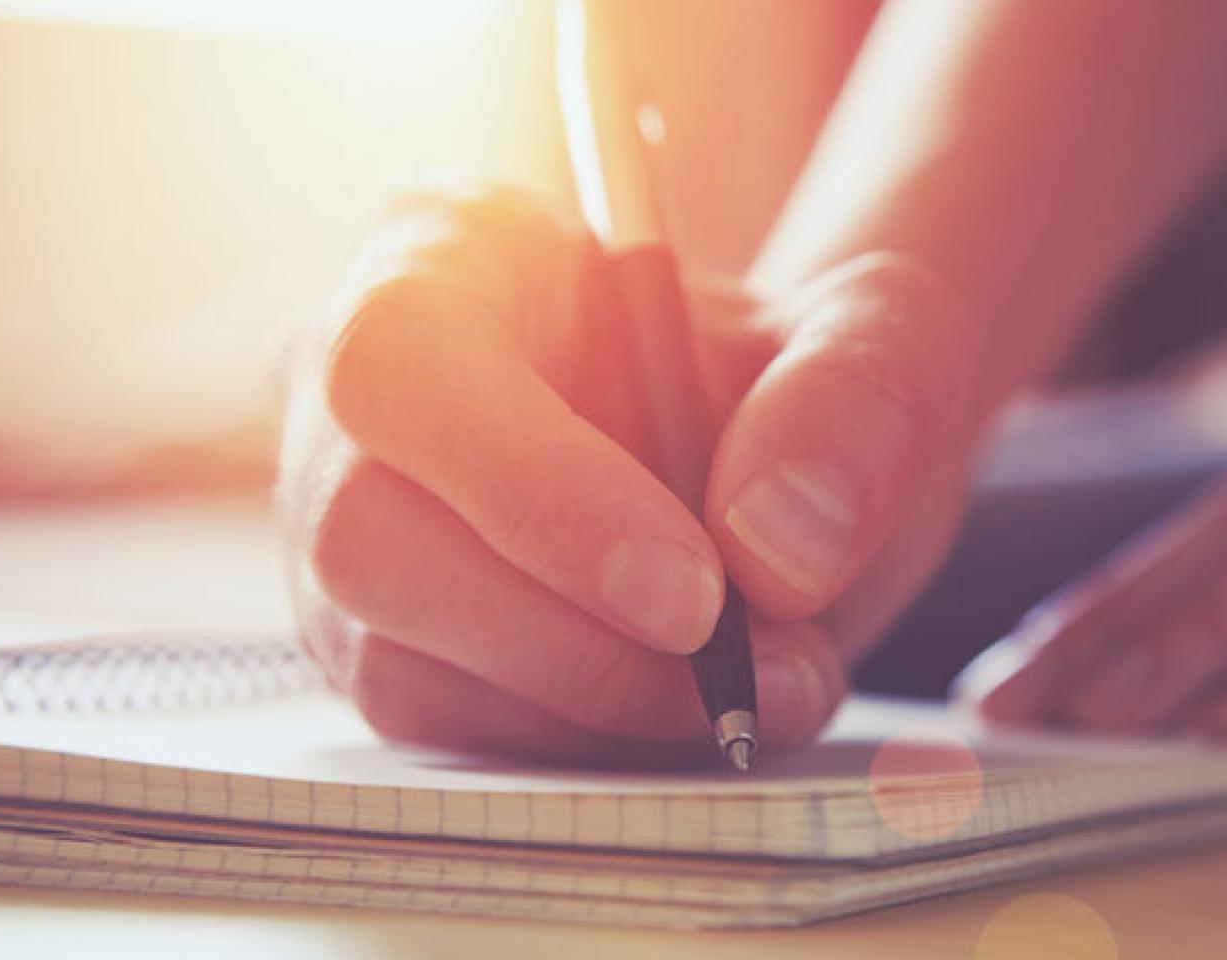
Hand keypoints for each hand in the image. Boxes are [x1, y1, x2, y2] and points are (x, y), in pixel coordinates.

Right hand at [278, 186, 990, 764]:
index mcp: (449, 250)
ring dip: (592, 708)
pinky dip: (579, 746)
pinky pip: (444, 730)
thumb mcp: (881, 339)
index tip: (693, 591)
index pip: (404, 357)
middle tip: (738, 676)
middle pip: (365, 533)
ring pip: (396, 660)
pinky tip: (686, 708)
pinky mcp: (381, 643)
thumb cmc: (792, 374)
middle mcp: (355, 388)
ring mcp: (345, 526)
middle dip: (567, 638)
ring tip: (755, 687)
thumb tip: (773, 550)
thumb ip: (857, 399)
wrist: (775, 466)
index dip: (531, 487)